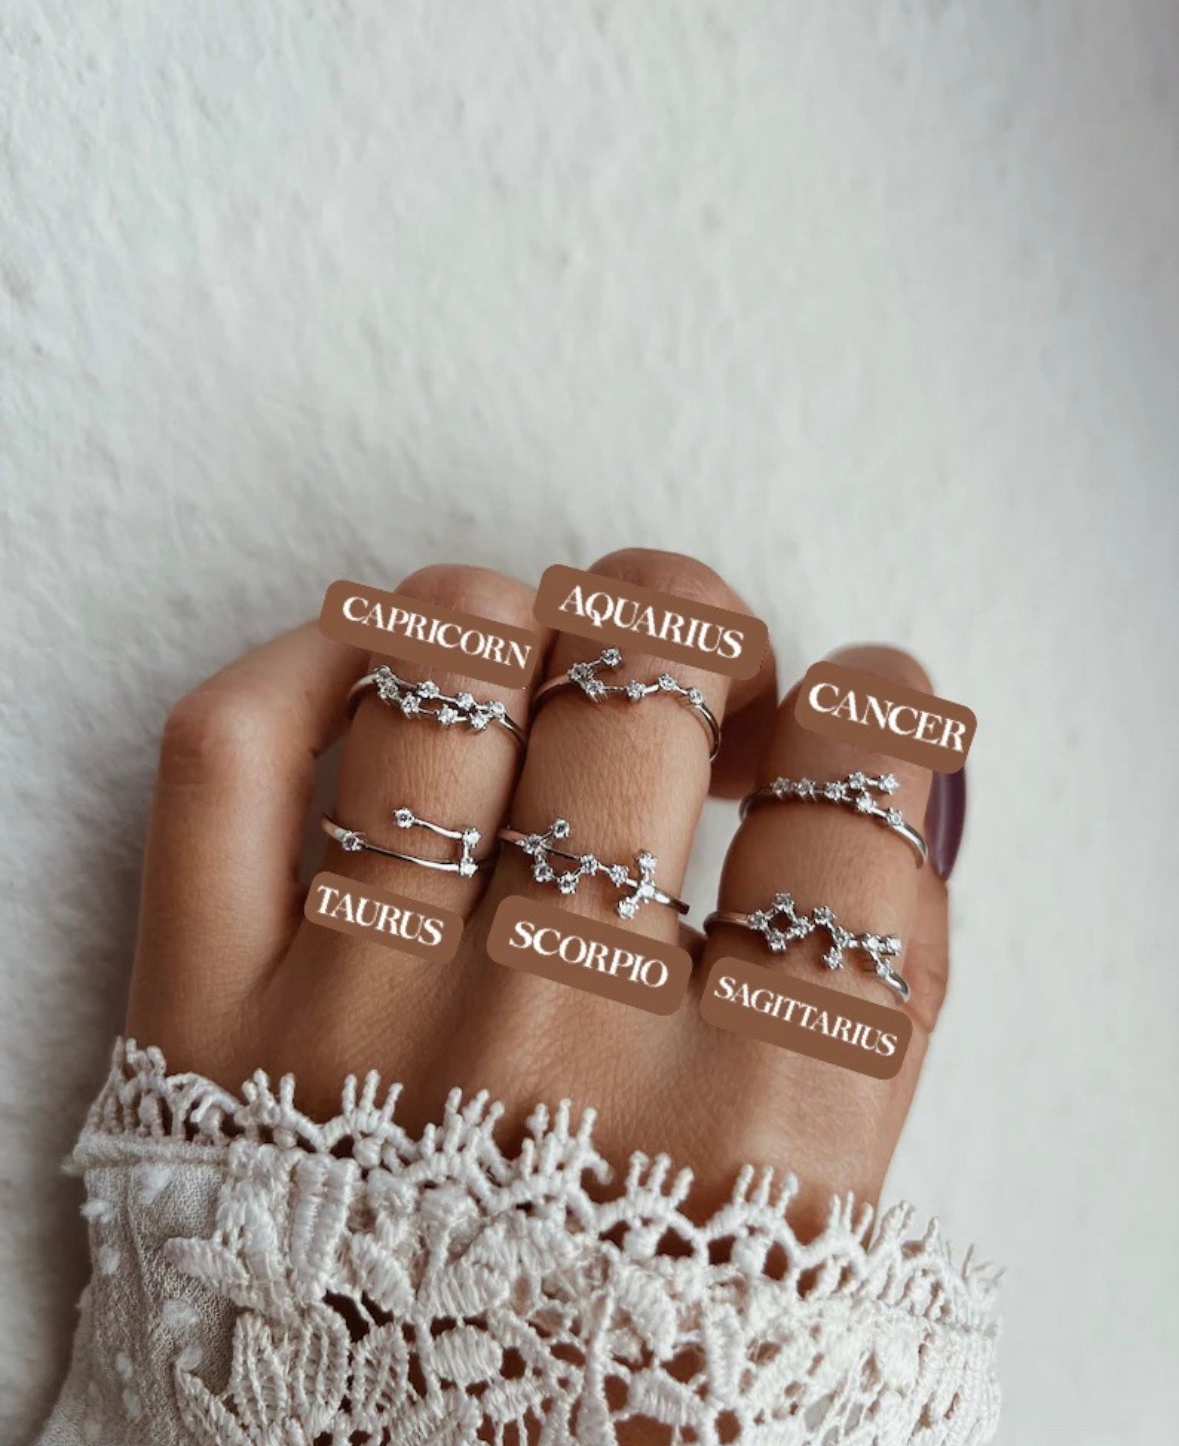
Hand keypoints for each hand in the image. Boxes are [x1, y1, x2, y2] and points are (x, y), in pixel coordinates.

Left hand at [126, 549, 957, 1233]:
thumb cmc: (617, 1373)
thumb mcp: (821, 1240)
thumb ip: (878, 1014)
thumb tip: (892, 785)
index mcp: (748, 1132)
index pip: (857, 807)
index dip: (877, 716)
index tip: (855, 705)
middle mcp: (555, 1049)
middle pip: (648, 687)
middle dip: (701, 630)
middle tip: (703, 676)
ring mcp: (362, 1017)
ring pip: (444, 663)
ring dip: (525, 618)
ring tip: (549, 664)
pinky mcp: (202, 1015)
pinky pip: (233, 752)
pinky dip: (306, 661)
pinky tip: (378, 672)